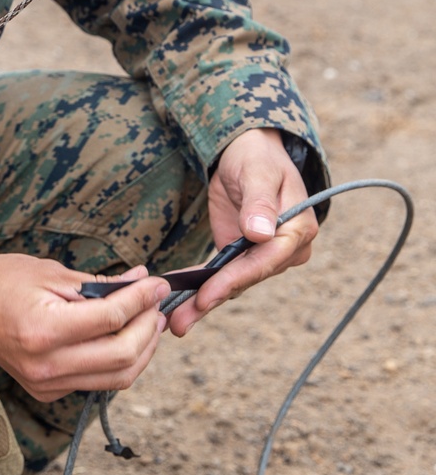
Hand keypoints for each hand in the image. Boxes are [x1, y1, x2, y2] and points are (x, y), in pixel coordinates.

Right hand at [0, 253, 169, 401]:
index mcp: (45, 331)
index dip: (141, 299)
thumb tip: (142, 281)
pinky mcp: (48, 392)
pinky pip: (97, 383)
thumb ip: (100, 284)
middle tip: (156, 304)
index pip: (111, 320)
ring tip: (148, 321)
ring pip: (117, 379)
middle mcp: (47, 366)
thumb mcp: (52, 272)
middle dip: (148, 328)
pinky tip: (122, 338)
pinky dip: (118, 363)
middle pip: (123, 357)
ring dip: (142, 350)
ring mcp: (47, 385)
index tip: (157, 283)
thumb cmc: (3, 280)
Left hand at [167, 128, 317, 336]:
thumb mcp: (257, 172)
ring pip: (234, 284)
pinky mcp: (242, 255)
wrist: (247, 152)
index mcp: (298, 229)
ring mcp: (264, 255)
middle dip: (214, 298)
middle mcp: (286, 248)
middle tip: (182, 319)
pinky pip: (223, 276)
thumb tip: (260, 234)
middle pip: (249, 278)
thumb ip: (259, 202)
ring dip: (204, 302)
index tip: (207, 295)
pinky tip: (180, 304)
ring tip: (176, 322)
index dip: (235, 279)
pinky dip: (202, 289)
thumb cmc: (256, 157)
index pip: (266, 260)